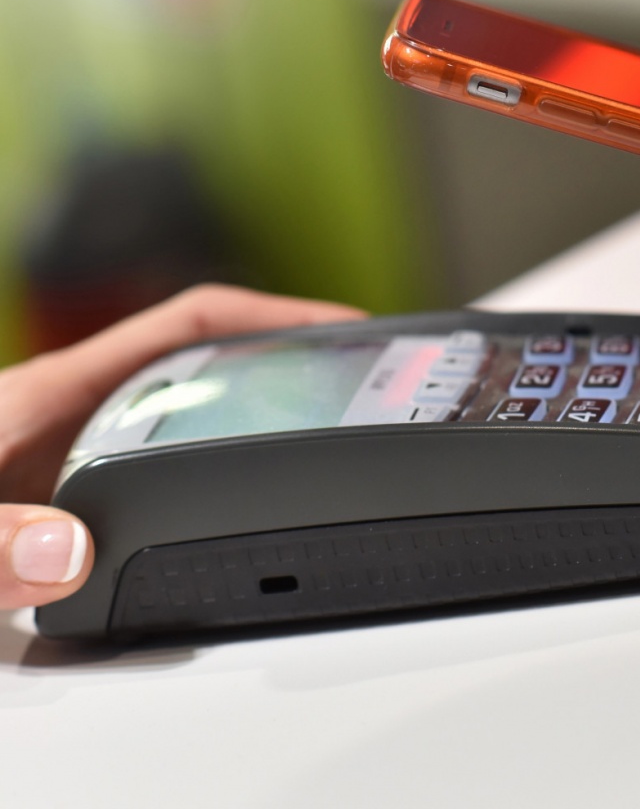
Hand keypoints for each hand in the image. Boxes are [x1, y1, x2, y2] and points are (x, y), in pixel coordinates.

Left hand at [0, 284, 362, 611]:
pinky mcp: (69, 503)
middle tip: (353, 388)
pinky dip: (210, 483)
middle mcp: (78, 415)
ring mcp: (76, 458)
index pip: (190, 325)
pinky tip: (232, 516)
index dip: (272, 316)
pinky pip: (163, 476)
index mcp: (59, 393)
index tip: (337, 325)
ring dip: (251, 426)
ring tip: (315, 443)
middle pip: (206, 369)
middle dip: (283, 368)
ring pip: (188, 424)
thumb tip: (74, 551)